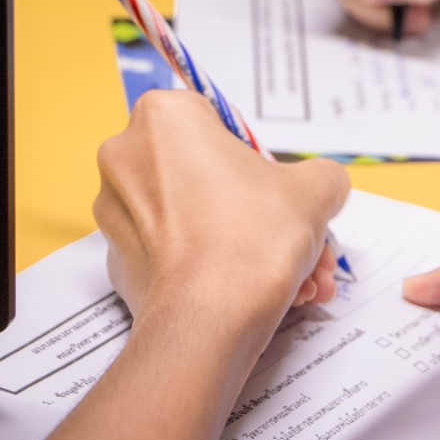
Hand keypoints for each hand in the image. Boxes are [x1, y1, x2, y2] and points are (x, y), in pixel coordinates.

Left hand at [93, 91, 349, 340]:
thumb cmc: (251, 240)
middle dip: (265, 214)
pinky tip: (258, 293)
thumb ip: (323, 175)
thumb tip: (320, 186)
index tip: (281, 190)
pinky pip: (178, 254)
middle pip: (213, 177)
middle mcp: (126, 157)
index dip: (259, 159)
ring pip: (200, 220)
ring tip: (296, 278)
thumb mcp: (315, 190)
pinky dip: (216, 268)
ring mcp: (115, 213)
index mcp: (164, 118)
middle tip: (302, 241)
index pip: (220, 122)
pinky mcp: (119, 262)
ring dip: (252, 246)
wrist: (207, 322)